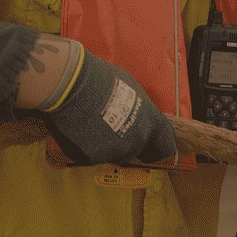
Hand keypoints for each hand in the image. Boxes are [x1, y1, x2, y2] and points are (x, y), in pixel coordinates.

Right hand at [35, 49, 175, 164]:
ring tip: (91, 124)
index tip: (151, 151)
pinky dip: (84, 147)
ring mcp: (115, 150)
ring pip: (111, 155)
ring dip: (103, 146)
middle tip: (108, 130)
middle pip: (134, 151)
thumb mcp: (130, 89)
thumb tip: (136, 115)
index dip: (157, 148)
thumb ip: (138, 110)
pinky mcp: (93, 157)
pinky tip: (78, 129)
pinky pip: (90, 156)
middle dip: (123, 144)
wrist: (71, 84)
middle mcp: (137, 138)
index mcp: (150, 120)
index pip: (165, 144)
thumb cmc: (99, 79)